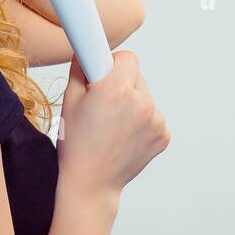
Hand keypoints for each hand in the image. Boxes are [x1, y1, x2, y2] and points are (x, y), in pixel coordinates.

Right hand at [55, 51, 169, 201]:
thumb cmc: (76, 143)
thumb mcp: (70, 100)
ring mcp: (156, 120)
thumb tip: (87, 51)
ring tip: (113, 126)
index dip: (114, 63)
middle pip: (137, 77)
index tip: (106, 71)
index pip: (127, 57)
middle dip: (121, 85)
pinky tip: (125, 136)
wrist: (91, 183)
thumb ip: (80, 68)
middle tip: (103, 106)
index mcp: (116, 89)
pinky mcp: (164, 135)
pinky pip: (153, 117)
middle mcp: (141, 102)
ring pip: (145, 98)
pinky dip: (142, 122)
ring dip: (133, 105)